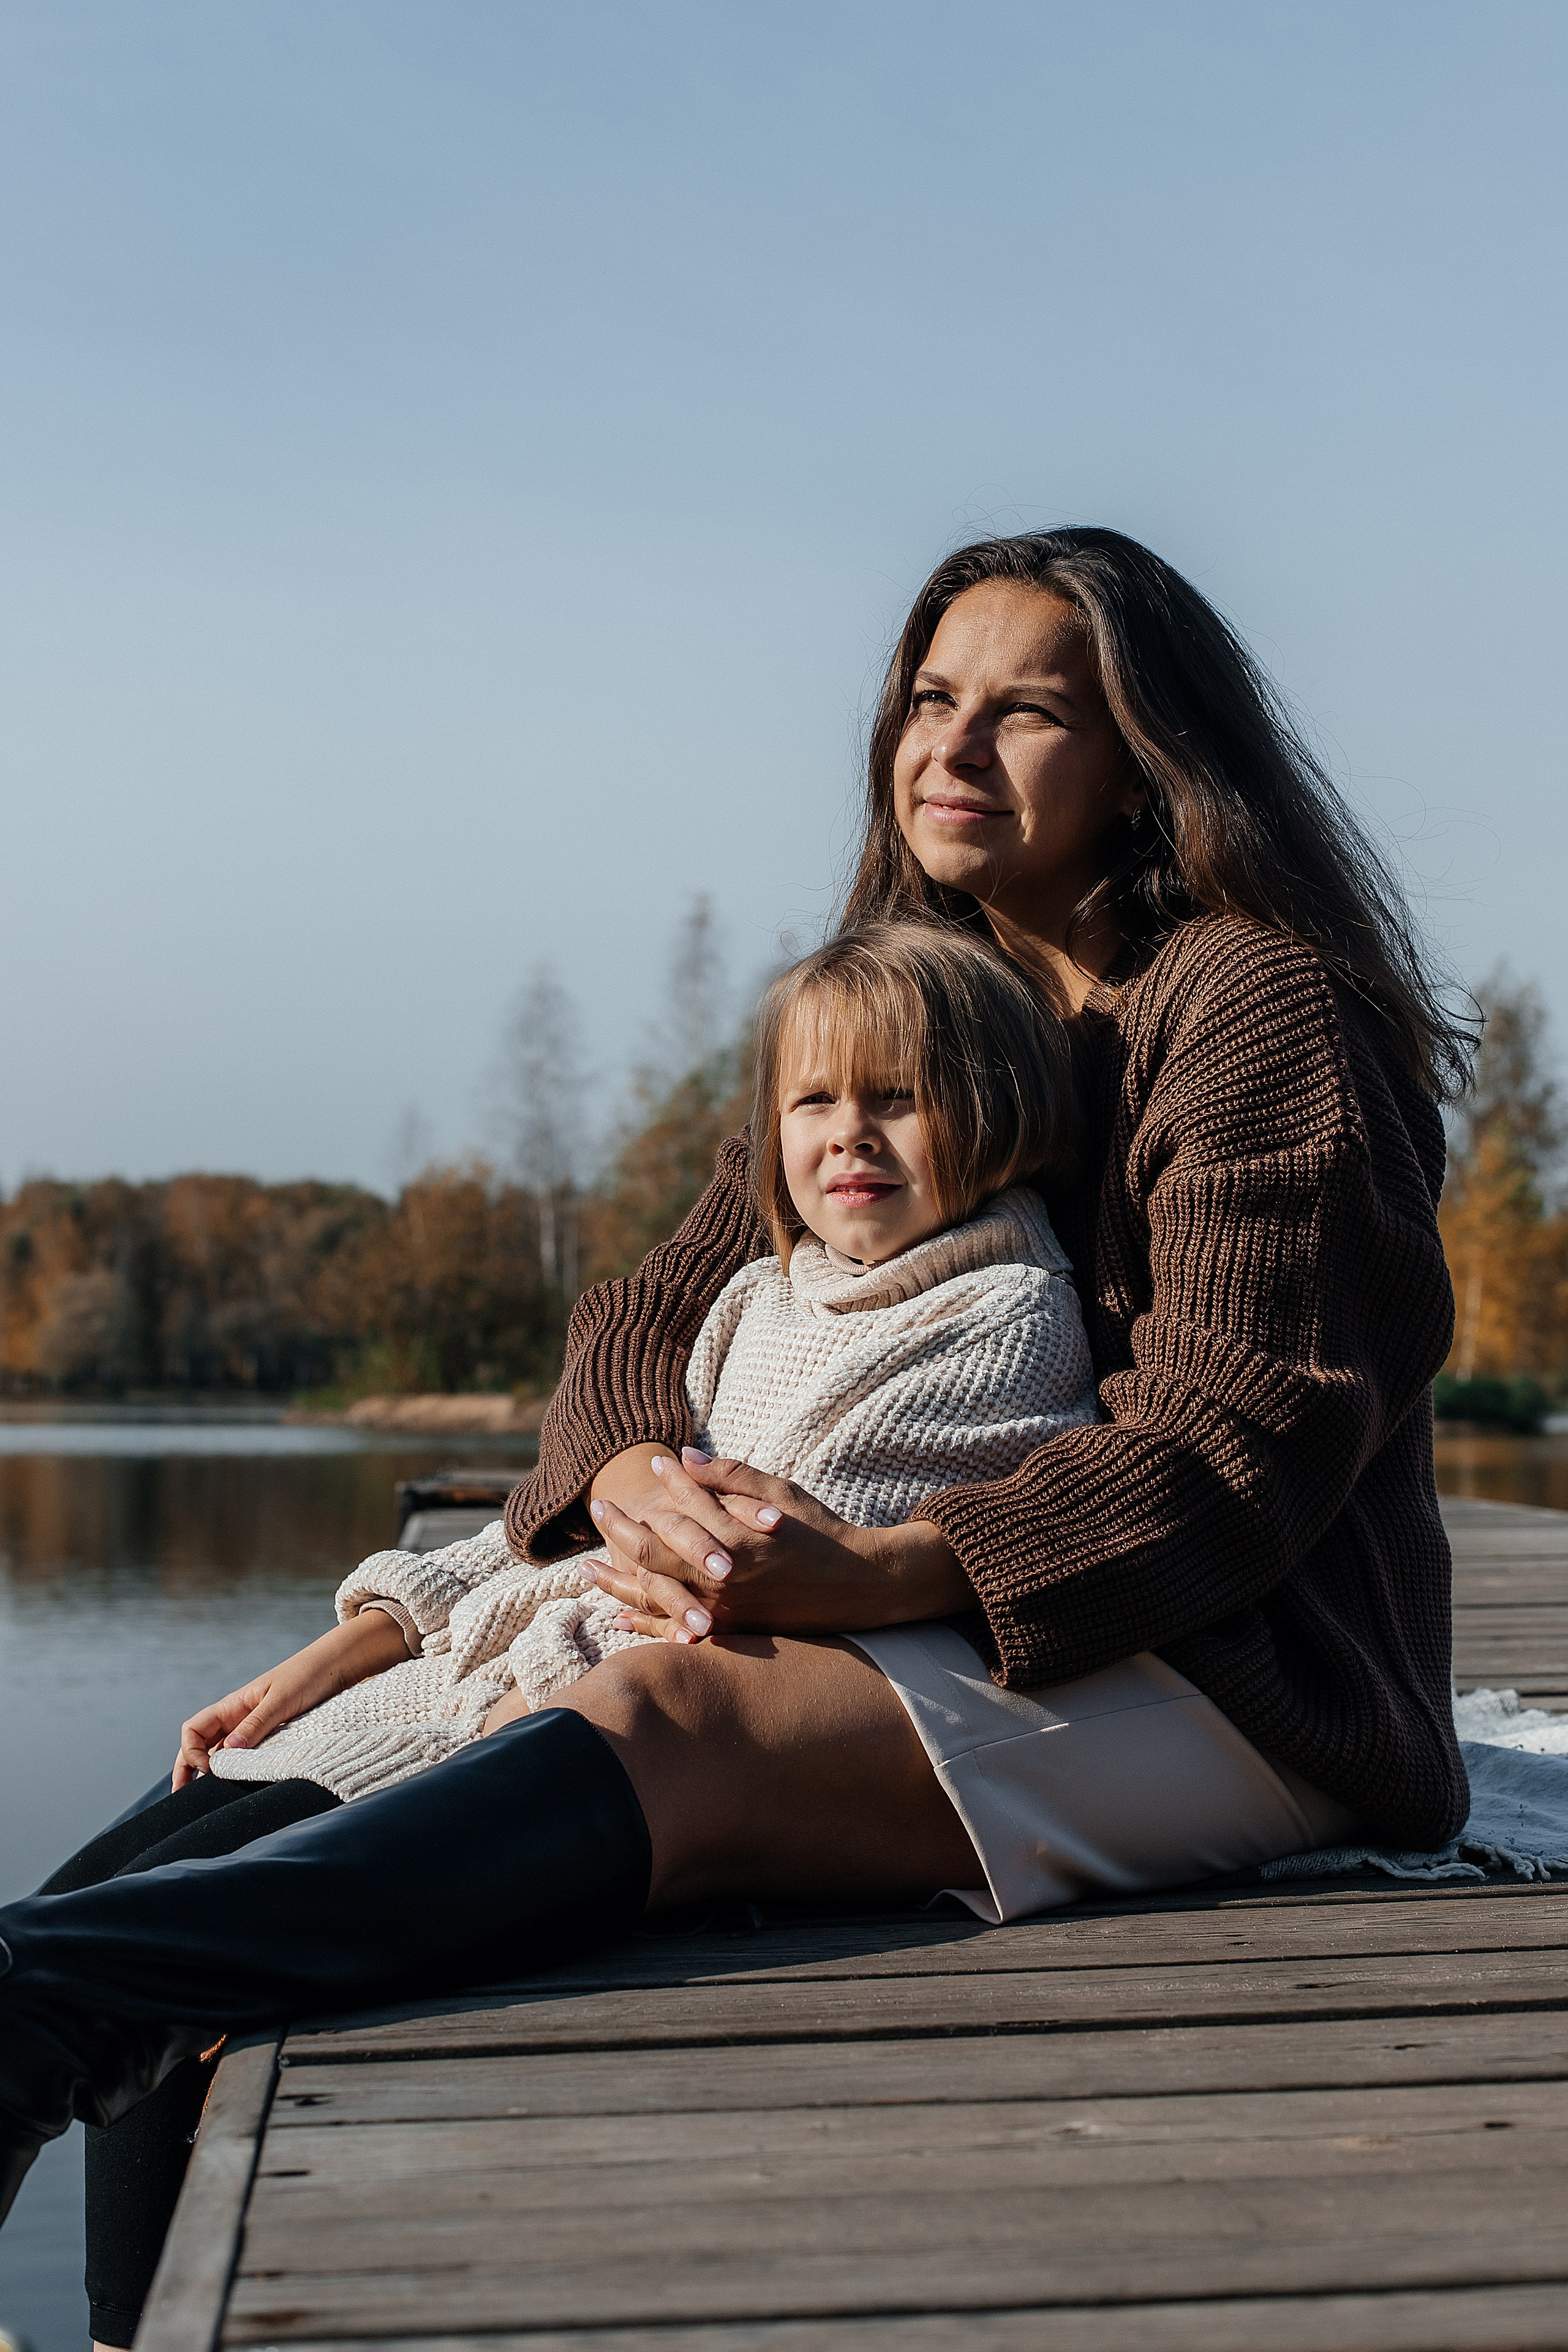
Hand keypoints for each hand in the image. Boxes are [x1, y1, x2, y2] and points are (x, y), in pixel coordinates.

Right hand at [172, 1611, 408, 1787]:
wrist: (336, 1666)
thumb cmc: (308, 1676)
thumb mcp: (282, 1700)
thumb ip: (256, 1724)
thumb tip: (228, 1752)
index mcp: (233, 1705)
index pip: (193, 1729)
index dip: (191, 1751)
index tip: (211, 1770)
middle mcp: (237, 1718)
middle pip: (199, 1745)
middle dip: (187, 1769)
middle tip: (182, 1799)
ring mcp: (252, 1728)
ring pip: (219, 1753)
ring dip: (209, 1773)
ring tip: (205, 1801)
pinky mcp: (271, 1736)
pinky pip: (245, 1755)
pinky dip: (236, 1770)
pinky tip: (238, 1787)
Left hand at [584, 1447, 969, 1640]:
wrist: (860, 1587)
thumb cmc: (822, 1534)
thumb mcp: (780, 1495)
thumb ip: (730, 1477)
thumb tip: (682, 1459)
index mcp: (735, 1541)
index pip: (682, 1511)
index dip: (662, 1487)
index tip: (650, 1466)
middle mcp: (723, 1580)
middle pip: (653, 1556)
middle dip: (620, 1532)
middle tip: (598, 1509)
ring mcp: (723, 1610)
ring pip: (656, 1596)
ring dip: (617, 1581)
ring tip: (586, 1569)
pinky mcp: (730, 1630)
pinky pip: (676, 1629)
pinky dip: (645, 1621)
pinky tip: (620, 1614)